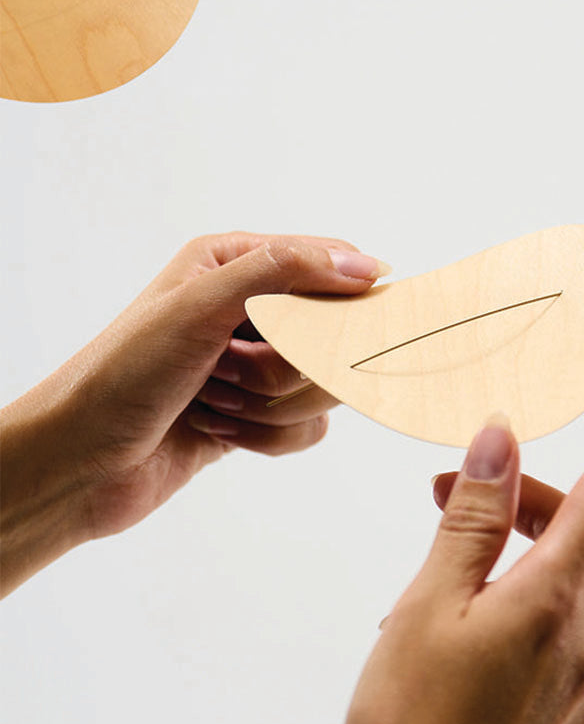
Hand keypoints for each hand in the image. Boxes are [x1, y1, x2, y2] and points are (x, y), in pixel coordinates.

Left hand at [0, 231, 388, 595]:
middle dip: (286, 364)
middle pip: (334, 332)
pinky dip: (267, 436)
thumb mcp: (200, 303)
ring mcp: (257, 363)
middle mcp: (251, 307)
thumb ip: (283, 270)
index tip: (334, 329)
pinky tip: (217, 429)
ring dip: (269, 404)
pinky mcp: (261, 415)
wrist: (80, 462)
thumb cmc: (123, 373)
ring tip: (212, 400)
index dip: (345, 296)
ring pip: (323, 385)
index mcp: (235, 261)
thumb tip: (365, 266)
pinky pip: (309, 427)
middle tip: (226, 367)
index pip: (329, 261)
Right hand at [314, 353, 583, 723]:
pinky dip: (519, 619)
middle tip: (446, 495)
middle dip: (523, 503)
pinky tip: (461, 650)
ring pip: (565, 591)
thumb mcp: (427, 604)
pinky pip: (558, 646)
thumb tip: (501, 442)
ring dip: (515, 564)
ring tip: (437, 588)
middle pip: (579, 537)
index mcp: (554, 602)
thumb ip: (472, 518)